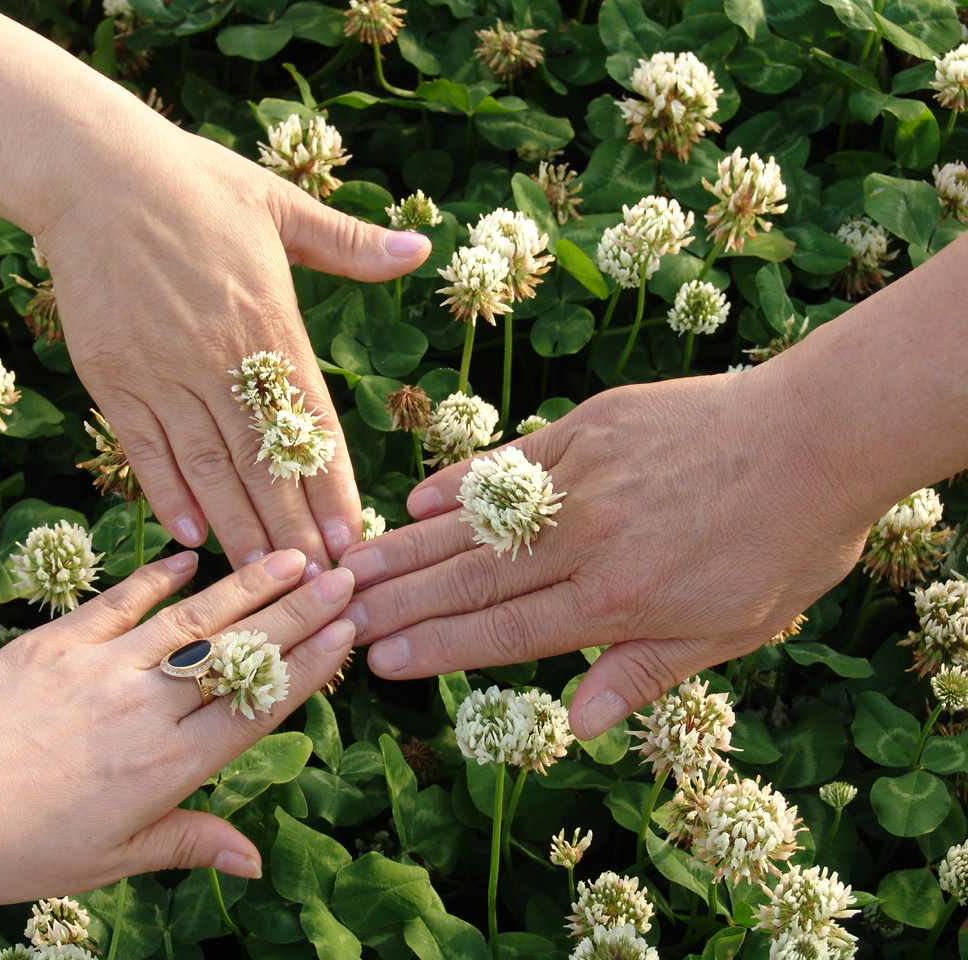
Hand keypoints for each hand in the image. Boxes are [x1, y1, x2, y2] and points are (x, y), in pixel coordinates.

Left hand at [0, 548, 354, 901]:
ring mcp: (99, 668)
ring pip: (191, 620)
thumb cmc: (16, 847)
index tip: (348, 630)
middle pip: (237, 653)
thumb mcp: (109, 861)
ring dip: (246, 585)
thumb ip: (188, 844)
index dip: (307, 666)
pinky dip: (156, 577)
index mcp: (162, 769)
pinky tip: (191, 555)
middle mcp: (142, 710)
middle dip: (297, 611)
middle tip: (345, 575)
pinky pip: (119, 601)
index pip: (254, 707)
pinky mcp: (56, 641)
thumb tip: (256, 863)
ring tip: (291, 555)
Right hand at [37, 111, 429, 576]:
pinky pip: (146, 450)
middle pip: (264, 460)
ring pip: (208, 467)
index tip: (353, 538)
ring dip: (239, 526)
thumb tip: (419, 250)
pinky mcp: (113, 379)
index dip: (332, 486)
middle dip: (293, 527)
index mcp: (270, 321)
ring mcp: (162, 372)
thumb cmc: (194, 185)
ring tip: (265, 577)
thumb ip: (349, 243)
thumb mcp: (279, 203)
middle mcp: (219, 356)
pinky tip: (194, 536)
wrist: (94, 172)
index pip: (310, 422)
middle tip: (318, 583)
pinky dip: (169, 494)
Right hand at [339, 368, 876, 739]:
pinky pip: (510, 463)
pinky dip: (461, 484)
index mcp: (617, 601)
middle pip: (472, 579)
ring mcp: (580, 479)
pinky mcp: (587, 429)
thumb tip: (580, 722)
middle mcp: (584, 541)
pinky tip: (416, 501)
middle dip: (397, 601)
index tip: (381, 660)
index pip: (504, 632)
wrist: (818, 438)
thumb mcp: (728, 631)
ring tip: (350, 563)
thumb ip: (643, 672)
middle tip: (336, 612)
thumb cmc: (784, 544)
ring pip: (476, 523)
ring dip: (408, 547)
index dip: (438, 649)